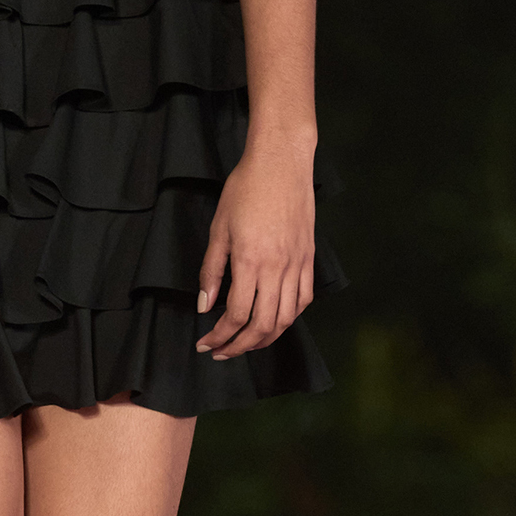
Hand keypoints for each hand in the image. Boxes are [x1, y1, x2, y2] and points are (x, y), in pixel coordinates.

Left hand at [195, 135, 315, 359]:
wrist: (282, 163)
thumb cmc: (245, 189)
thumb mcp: (218, 228)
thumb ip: (211, 270)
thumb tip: (205, 306)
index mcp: (251, 261)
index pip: (236, 315)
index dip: (220, 336)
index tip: (206, 344)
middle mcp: (278, 268)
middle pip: (263, 326)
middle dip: (240, 346)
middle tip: (222, 352)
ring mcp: (297, 264)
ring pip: (286, 318)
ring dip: (265, 338)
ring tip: (246, 343)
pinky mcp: (309, 258)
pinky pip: (303, 299)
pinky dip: (289, 317)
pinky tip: (274, 320)